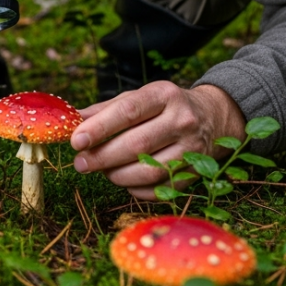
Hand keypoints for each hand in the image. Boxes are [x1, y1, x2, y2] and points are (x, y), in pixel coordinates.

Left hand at [69, 83, 245, 199]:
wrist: (213, 118)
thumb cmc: (164, 108)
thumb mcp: (139, 97)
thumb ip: (105, 110)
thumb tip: (72, 121)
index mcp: (165, 95)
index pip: (129, 111)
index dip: (100, 128)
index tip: (76, 141)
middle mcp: (182, 120)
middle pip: (136, 145)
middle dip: (102, 157)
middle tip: (80, 163)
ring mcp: (192, 149)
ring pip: (148, 171)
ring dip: (117, 175)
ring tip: (103, 171)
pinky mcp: (194, 173)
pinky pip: (158, 189)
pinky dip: (134, 189)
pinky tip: (124, 180)